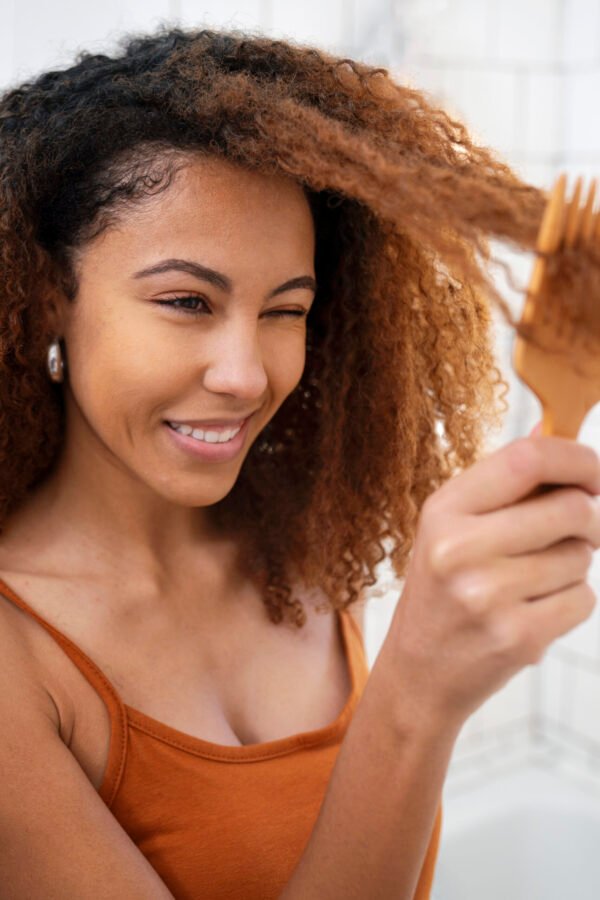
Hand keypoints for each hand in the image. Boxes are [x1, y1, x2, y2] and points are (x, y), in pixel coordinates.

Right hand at [382, 428, 599, 729]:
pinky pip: (584, 598)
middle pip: (572, 508)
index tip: (596, 473)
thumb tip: (552, 431)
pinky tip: (534, 609)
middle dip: (587, 519)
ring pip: (582, 556)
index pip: (528, 459)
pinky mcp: (518, 637)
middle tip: (571, 533)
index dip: (578, 459)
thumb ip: (502, 484)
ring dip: (573, 564)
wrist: (418, 674)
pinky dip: (572, 600)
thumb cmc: (441, 591)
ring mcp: (489, 595)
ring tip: (530, 581)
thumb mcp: (451, 528)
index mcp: (443, 511)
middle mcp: (460, 548)